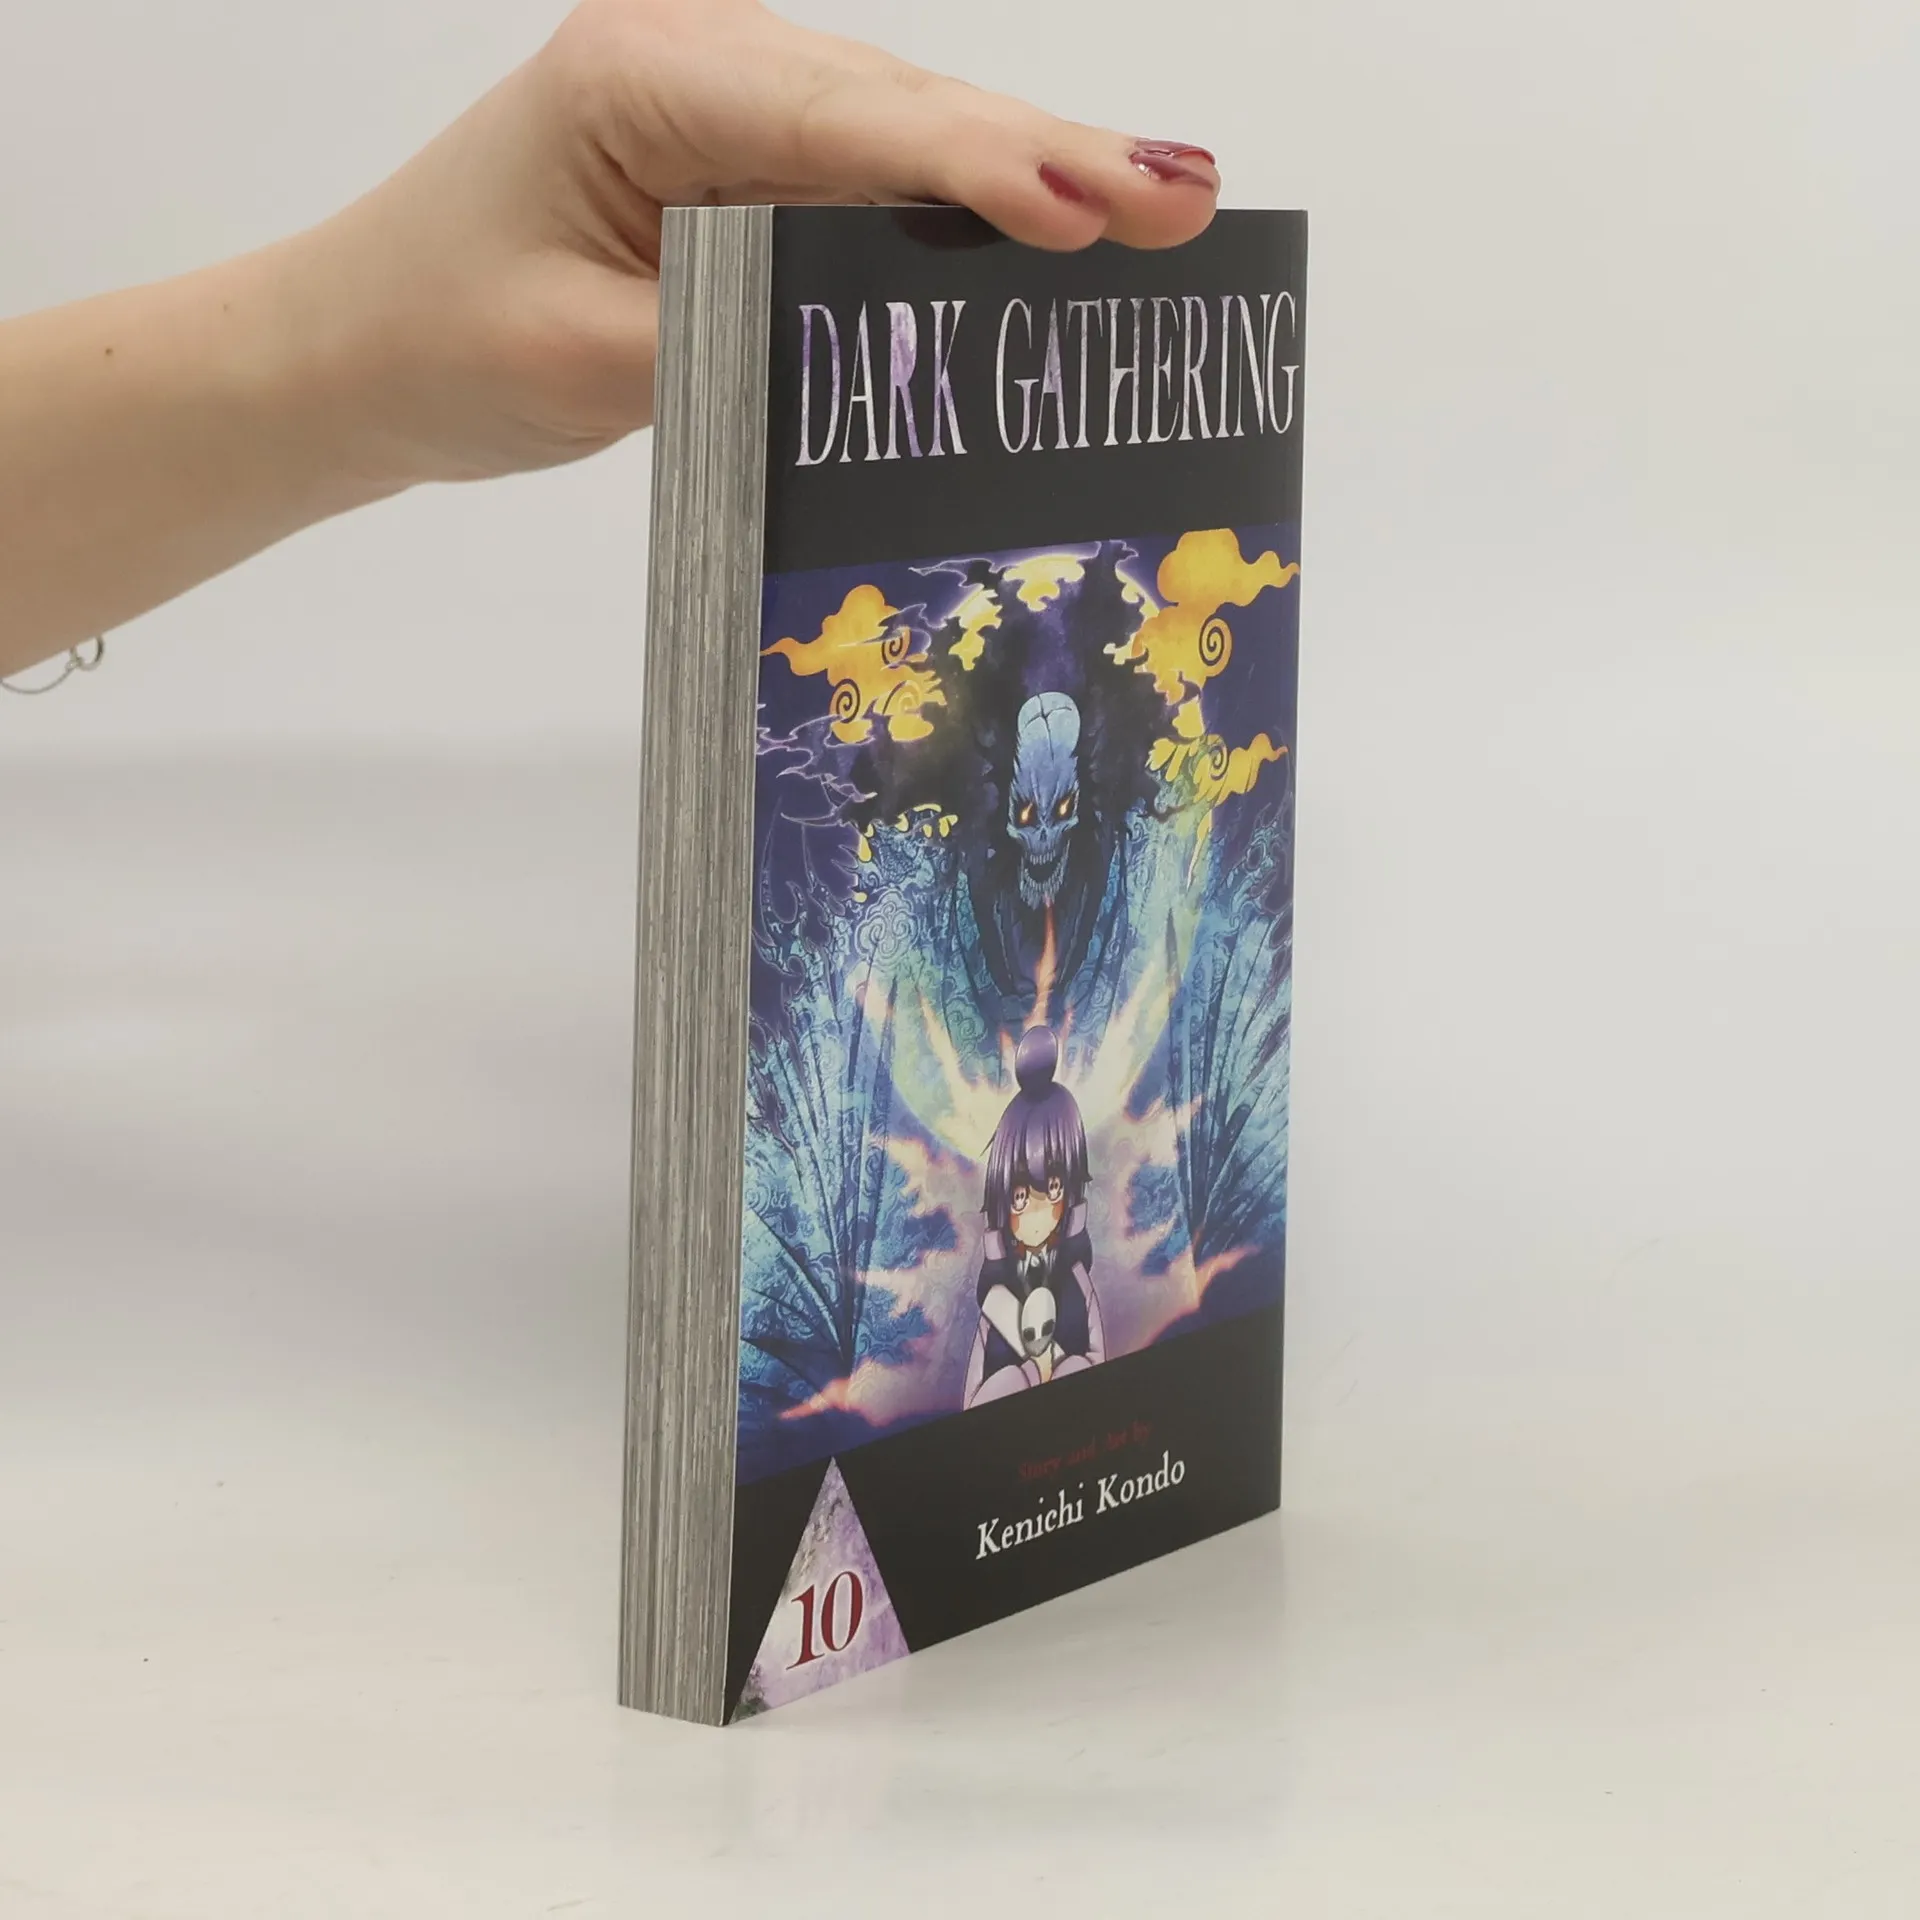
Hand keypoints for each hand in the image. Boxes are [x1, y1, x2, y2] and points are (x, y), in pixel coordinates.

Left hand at [296, 0, 1223, 489]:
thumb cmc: (440, 339)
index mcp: (644, 78)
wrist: (358, 347)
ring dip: (1032, 171)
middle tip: (1186, 196)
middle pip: (903, 107)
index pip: (840, 123)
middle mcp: (699, 63)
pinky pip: (875, 177)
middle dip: (1050, 156)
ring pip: (906, 134)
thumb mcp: (581, 359)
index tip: (1091, 206)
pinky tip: (1061, 216)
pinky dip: (968, 205)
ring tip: (1162, 200)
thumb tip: (871, 329)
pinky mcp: (742, 163)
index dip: (976, 168)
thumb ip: (725, 338)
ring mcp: (727, 107)